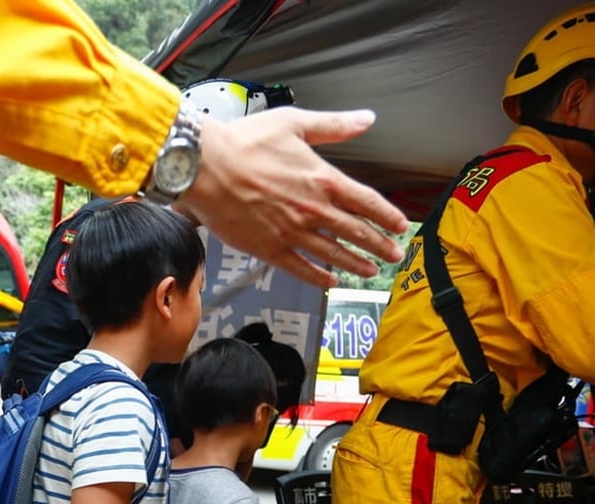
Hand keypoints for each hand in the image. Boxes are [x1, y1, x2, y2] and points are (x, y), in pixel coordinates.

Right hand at [180, 108, 407, 287]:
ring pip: (333, 254)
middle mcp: (313, 210)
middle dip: (380, 246)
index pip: (367, 202)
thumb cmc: (244, 142)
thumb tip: (366, 119)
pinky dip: (318, 277)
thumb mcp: (294, 124)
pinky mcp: (269, 248)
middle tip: (394, 256)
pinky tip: (330, 281)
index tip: (400, 226)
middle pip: (356, 233)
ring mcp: (292, 232)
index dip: (387, 216)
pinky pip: (300, 268)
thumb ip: (334, 126)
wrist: (205, 167)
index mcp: (322, 179)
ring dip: (355, 263)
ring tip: (370, 271)